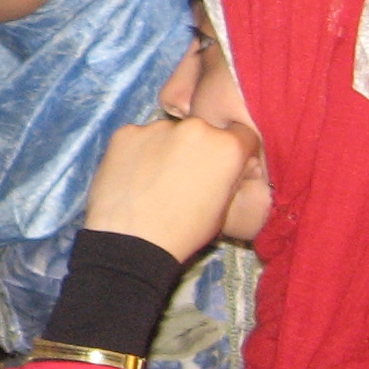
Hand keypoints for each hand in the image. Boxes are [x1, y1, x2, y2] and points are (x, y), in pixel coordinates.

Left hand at [82, 117, 257, 261]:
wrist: (130, 241)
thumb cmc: (184, 232)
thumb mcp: (223, 210)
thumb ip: (233, 178)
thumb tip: (239, 165)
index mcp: (226, 147)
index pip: (242, 135)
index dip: (235, 151)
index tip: (224, 165)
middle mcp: (195, 128)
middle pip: (202, 132)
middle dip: (198, 149)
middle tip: (184, 176)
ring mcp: (157, 127)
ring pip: (168, 134)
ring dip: (167, 149)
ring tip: (154, 180)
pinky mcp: (126, 132)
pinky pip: (139, 139)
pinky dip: (139, 153)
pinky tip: (133, 177)